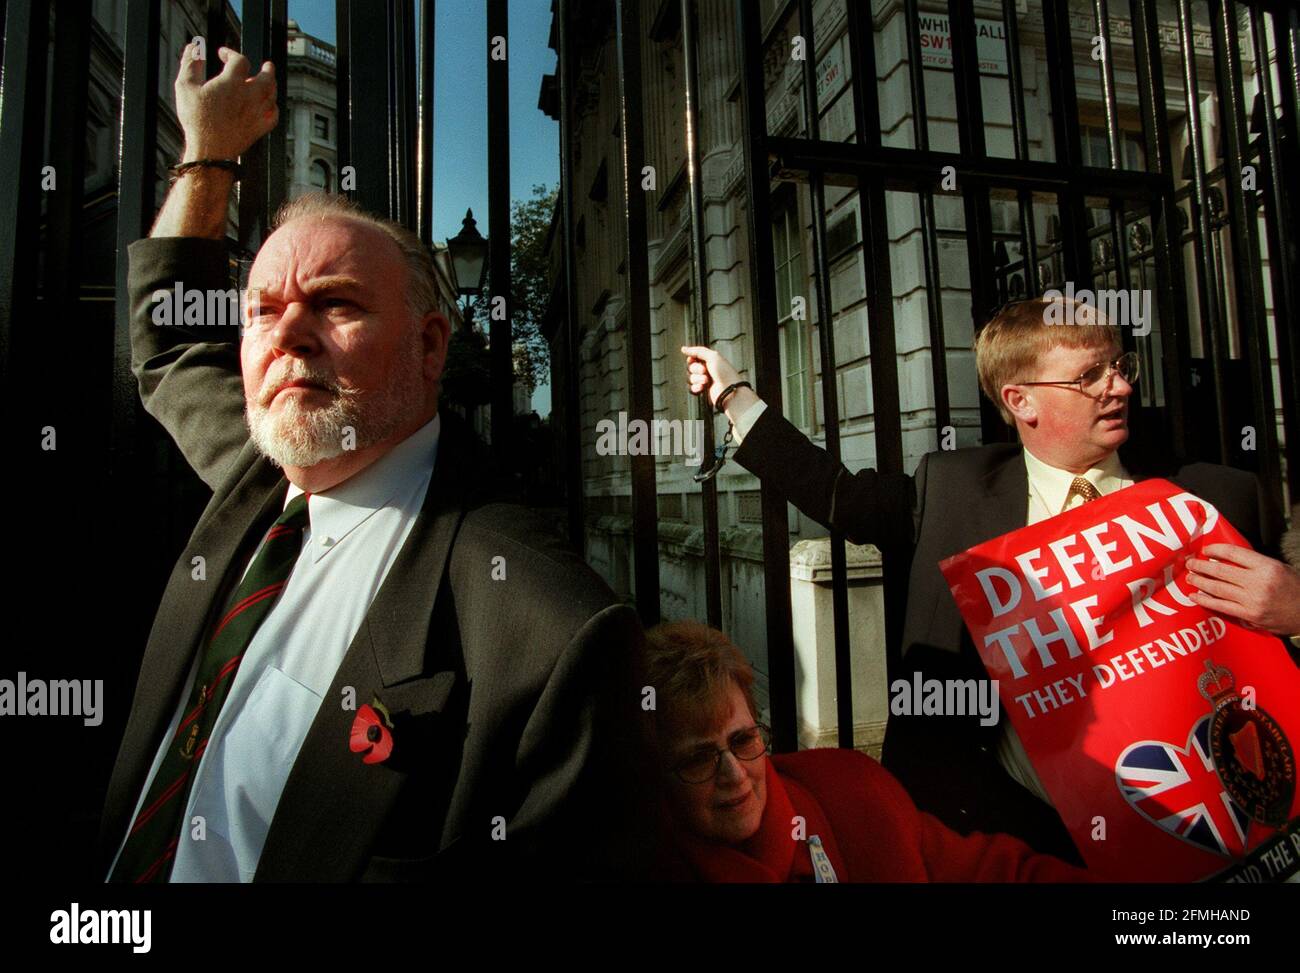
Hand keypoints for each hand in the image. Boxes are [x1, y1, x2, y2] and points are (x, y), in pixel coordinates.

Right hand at [175, 42, 277, 161]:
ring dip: (270, 85)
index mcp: (232, 83)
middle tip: (267, 65)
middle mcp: (249, 96)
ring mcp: (257, 113)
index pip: (239, 60)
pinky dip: (273, 107)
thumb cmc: (196, 119)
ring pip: (272, 94)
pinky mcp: (260, 128)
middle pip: (267, 77)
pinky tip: (268, 105)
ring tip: (266, 81)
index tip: (223, 54)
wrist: (210, 150)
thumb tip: (193, 48)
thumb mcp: (185, 86)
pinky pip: (273, 115)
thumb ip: (190, 63)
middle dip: (267, 69)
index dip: (231, 53)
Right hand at [681, 345, 743, 408]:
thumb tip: (683, 349)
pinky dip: (695, 387)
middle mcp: (707, 369)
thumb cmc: (725, 373)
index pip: (693, 357)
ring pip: (690, 378)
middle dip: (696, 369)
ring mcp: (704, 380)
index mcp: (710, 360)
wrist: (729, 391)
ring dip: (697, 379)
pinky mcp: (703, 390)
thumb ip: (697, 351)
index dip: (692, 359)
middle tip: (705, 371)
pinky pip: (691, 388)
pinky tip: (702, 388)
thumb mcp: (712, 356)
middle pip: (690, 367)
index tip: (693, 359)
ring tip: (706, 381)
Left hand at [1185, 543, 1299, 635]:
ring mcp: (1252, 601)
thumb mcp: (1279, 568)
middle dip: (1202, 566)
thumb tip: (1225, 559)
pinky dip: (1206, 601)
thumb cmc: (1293, 588)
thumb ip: (1254, 563)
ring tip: (1190, 577)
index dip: (1216, 550)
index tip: (1205, 550)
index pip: (1234, 553)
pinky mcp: (1249, 616)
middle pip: (1221, 571)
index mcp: (1267, 567)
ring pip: (1218, 589)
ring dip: (1200, 582)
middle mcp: (1258, 583)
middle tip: (1190, 563)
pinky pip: (1222, 606)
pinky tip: (1195, 596)